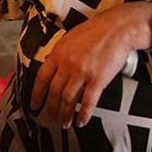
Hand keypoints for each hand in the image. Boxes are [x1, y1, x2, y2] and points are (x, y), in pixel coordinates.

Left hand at [30, 1, 151, 127]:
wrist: (116, 28)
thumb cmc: (94, 31)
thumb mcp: (69, 38)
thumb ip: (59, 53)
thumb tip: (49, 62)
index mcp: (58, 54)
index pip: (42, 78)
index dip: (37, 94)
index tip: (34, 105)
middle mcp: (67, 64)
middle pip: (54, 92)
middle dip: (51, 108)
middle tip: (52, 118)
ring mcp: (82, 72)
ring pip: (68, 99)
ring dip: (65, 114)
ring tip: (64, 123)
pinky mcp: (98, 79)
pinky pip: (88, 101)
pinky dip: (84, 114)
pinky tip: (81, 122)